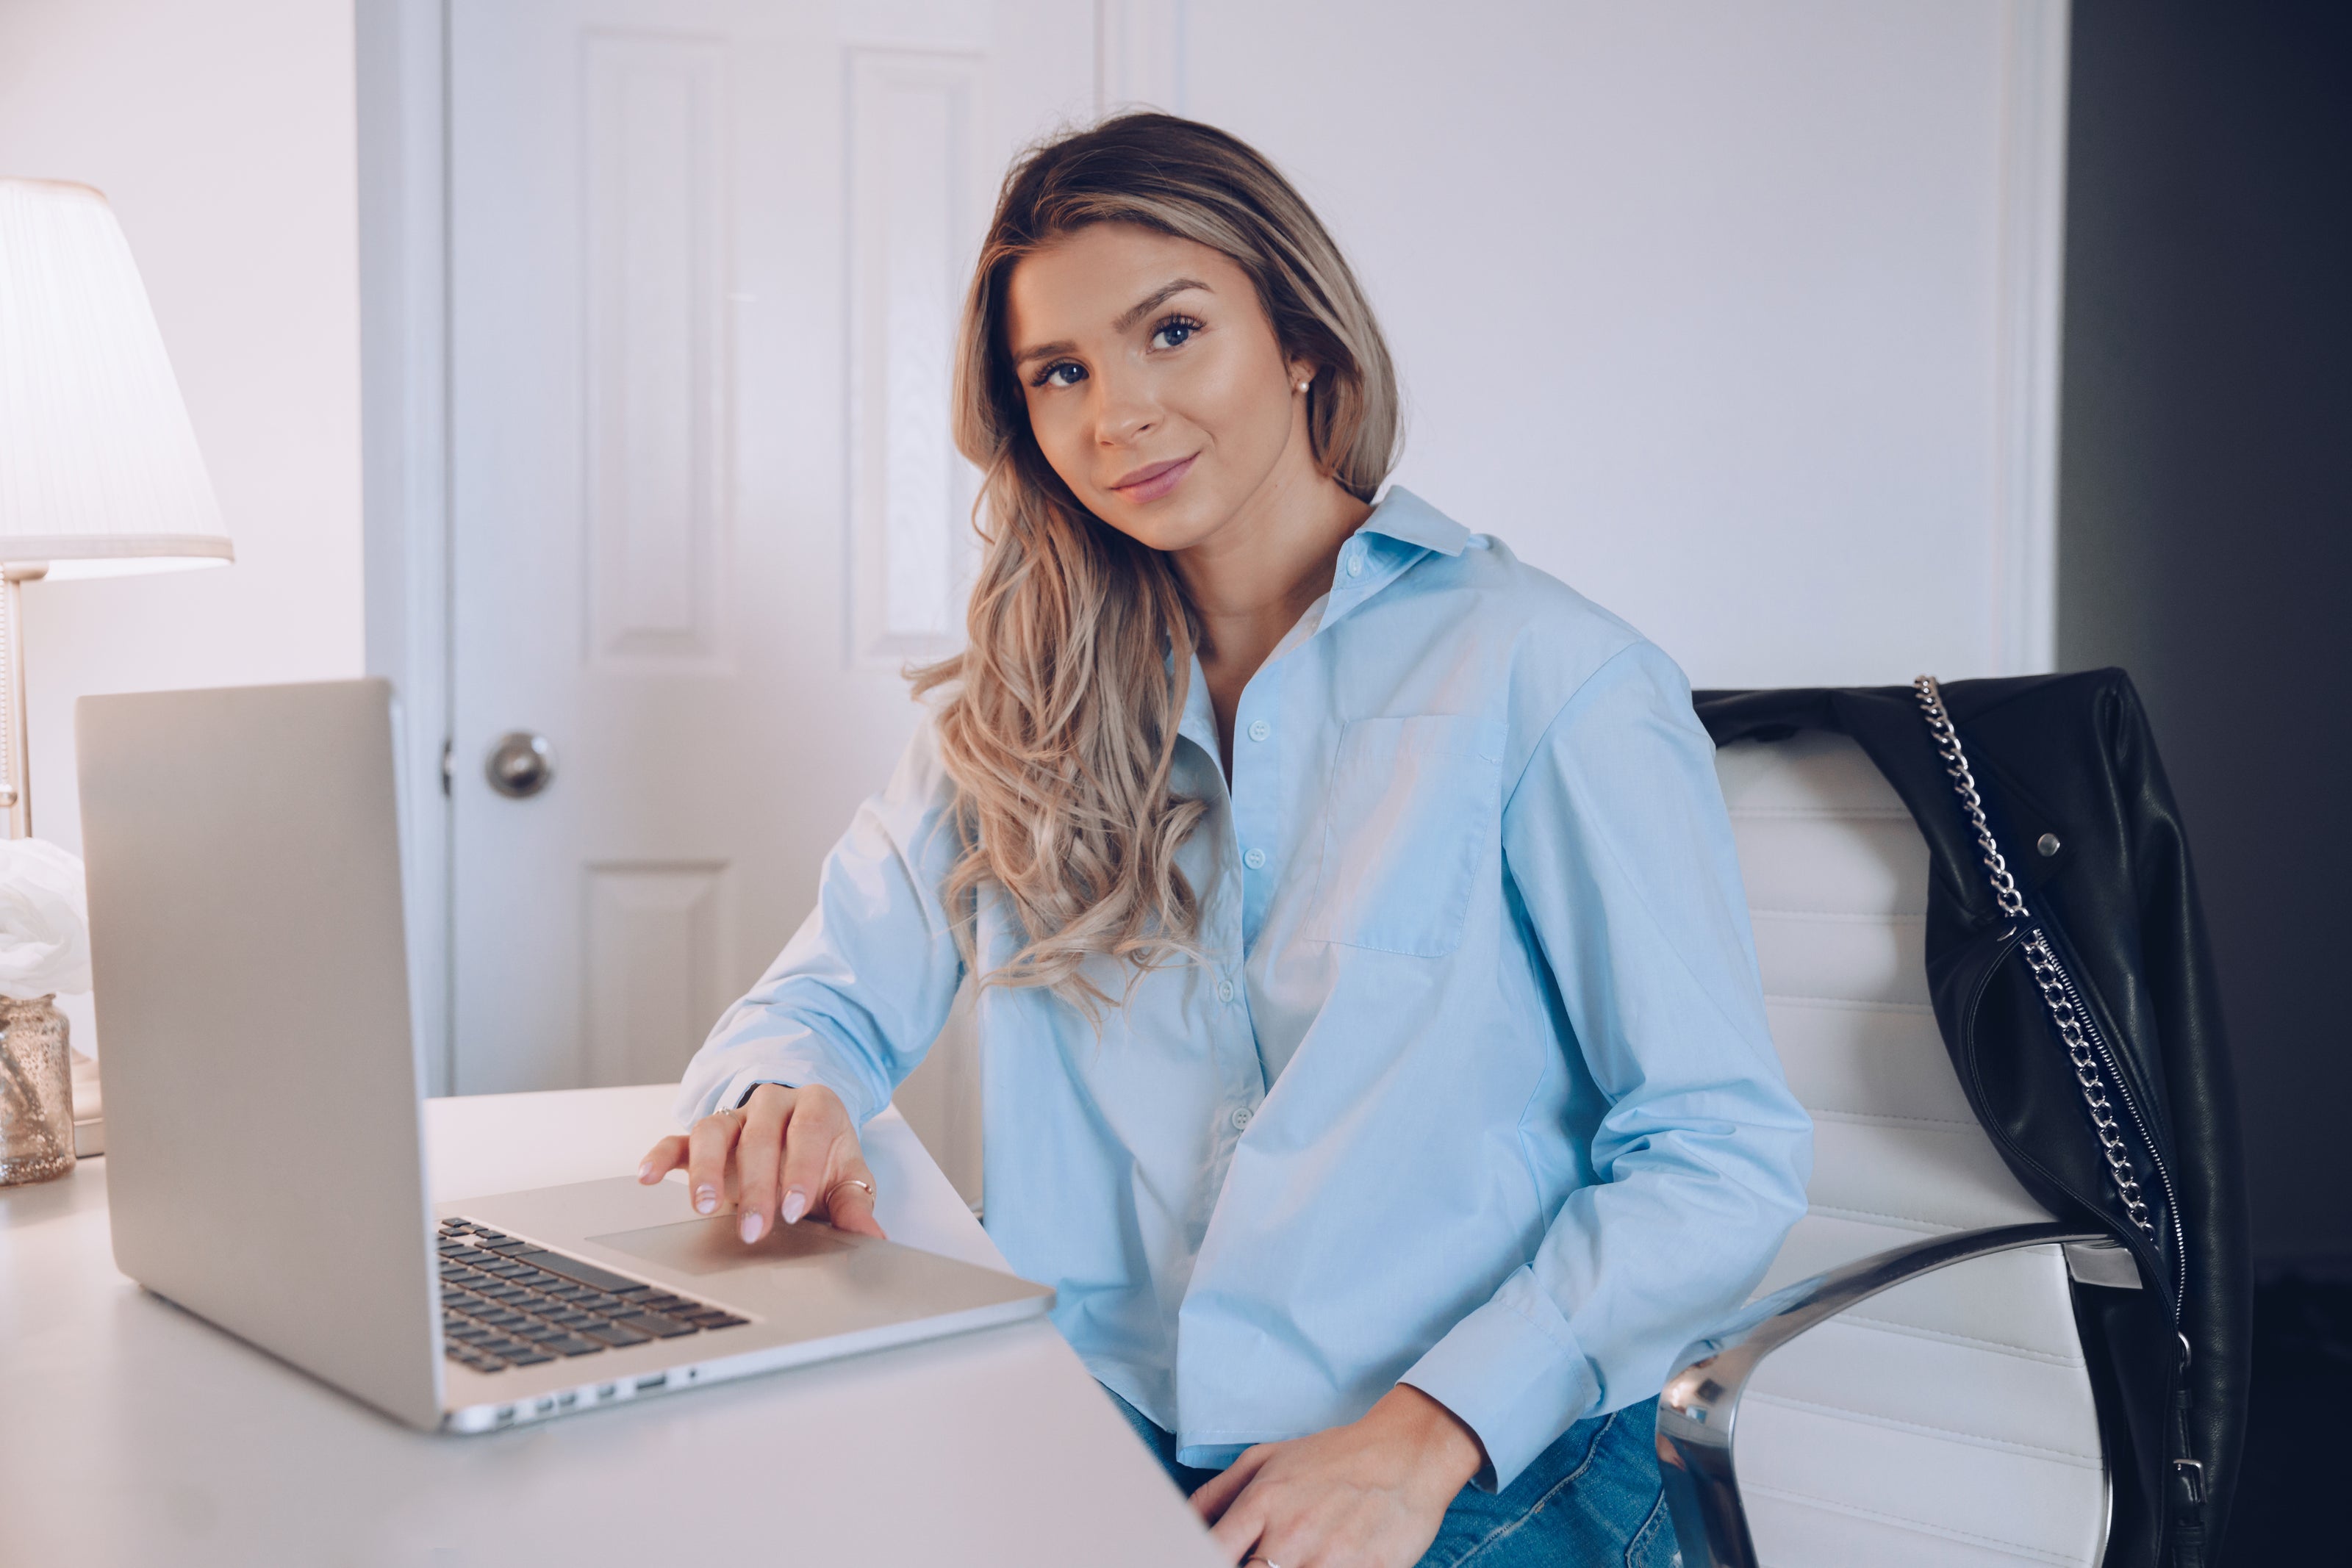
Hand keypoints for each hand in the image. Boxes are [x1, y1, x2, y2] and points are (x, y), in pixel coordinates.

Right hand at [636, 1083, 885, 1242]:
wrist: (803, 1128)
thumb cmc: (825, 1155)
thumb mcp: (847, 1175)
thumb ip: (856, 1204)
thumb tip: (873, 1237)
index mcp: (815, 1106)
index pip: (808, 1130)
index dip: (801, 1169)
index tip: (795, 1209)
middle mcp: (772, 1104)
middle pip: (760, 1137)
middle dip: (756, 1185)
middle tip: (754, 1228)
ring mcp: (735, 1117)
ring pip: (714, 1131)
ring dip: (706, 1169)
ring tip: (703, 1206)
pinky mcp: (704, 1135)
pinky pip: (678, 1140)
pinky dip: (661, 1156)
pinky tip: (648, 1176)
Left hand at [1190, 1385, 1484, 1567]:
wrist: (1405, 1454)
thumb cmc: (1333, 1457)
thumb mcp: (1267, 1458)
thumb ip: (1218, 1492)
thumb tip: (1182, 1522)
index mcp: (1261, 1503)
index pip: (1209, 1552)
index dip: (1195, 1560)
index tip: (1194, 1560)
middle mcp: (1290, 1535)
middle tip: (1258, 1560)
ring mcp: (1329, 1560)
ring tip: (1288, 1562)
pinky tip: (1321, 1564)